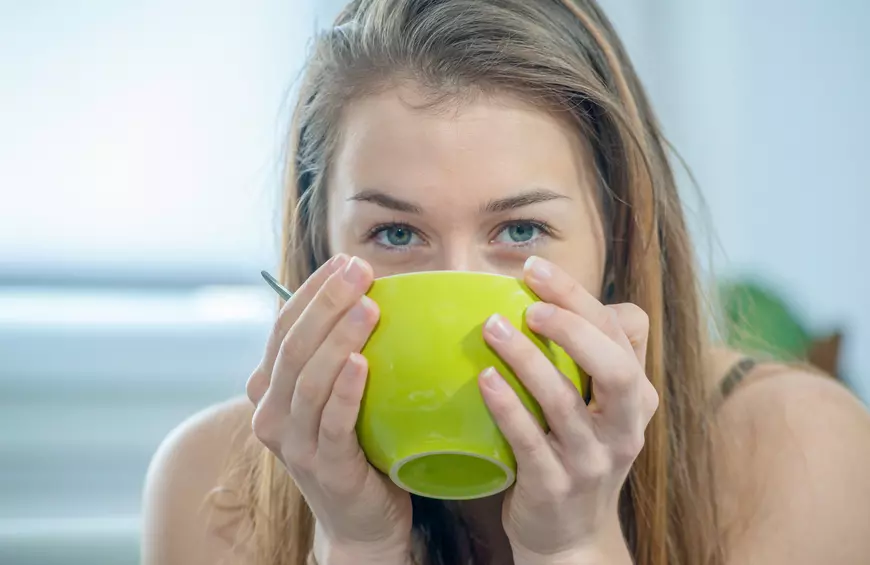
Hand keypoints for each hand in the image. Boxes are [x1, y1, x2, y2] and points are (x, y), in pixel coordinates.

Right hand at [247, 255, 412, 564]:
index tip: (345, 261)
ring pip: (308, 380)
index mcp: (269, 389)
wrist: (361, 520)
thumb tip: (369, 293)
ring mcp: (294, 443)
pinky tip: (363, 363)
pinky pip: (332, 422)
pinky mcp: (324, 466)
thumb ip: (336, 354)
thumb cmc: (355, 445)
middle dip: (327, 303)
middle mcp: (271, 413)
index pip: (283, 328)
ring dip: (338, 338)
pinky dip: (345, 391)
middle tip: (360, 270)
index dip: (311, 292)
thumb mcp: (336, 396)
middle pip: (293, 346)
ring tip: (368, 306)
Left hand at [479, 256, 656, 563]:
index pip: (623, 332)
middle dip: (572, 325)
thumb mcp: (600, 407)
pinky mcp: (555, 486)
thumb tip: (555, 295)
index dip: (581, 296)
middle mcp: (623, 427)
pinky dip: (507, 407)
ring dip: (527, 360)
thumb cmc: (576, 451)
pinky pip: (529, 441)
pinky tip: (483, 379)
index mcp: (635, 397)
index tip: (535, 268)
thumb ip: (592, 356)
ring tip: (491, 328)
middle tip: (528, 301)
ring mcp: (591, 460)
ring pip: (565, 401)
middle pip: (614, 367)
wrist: (570, 536)